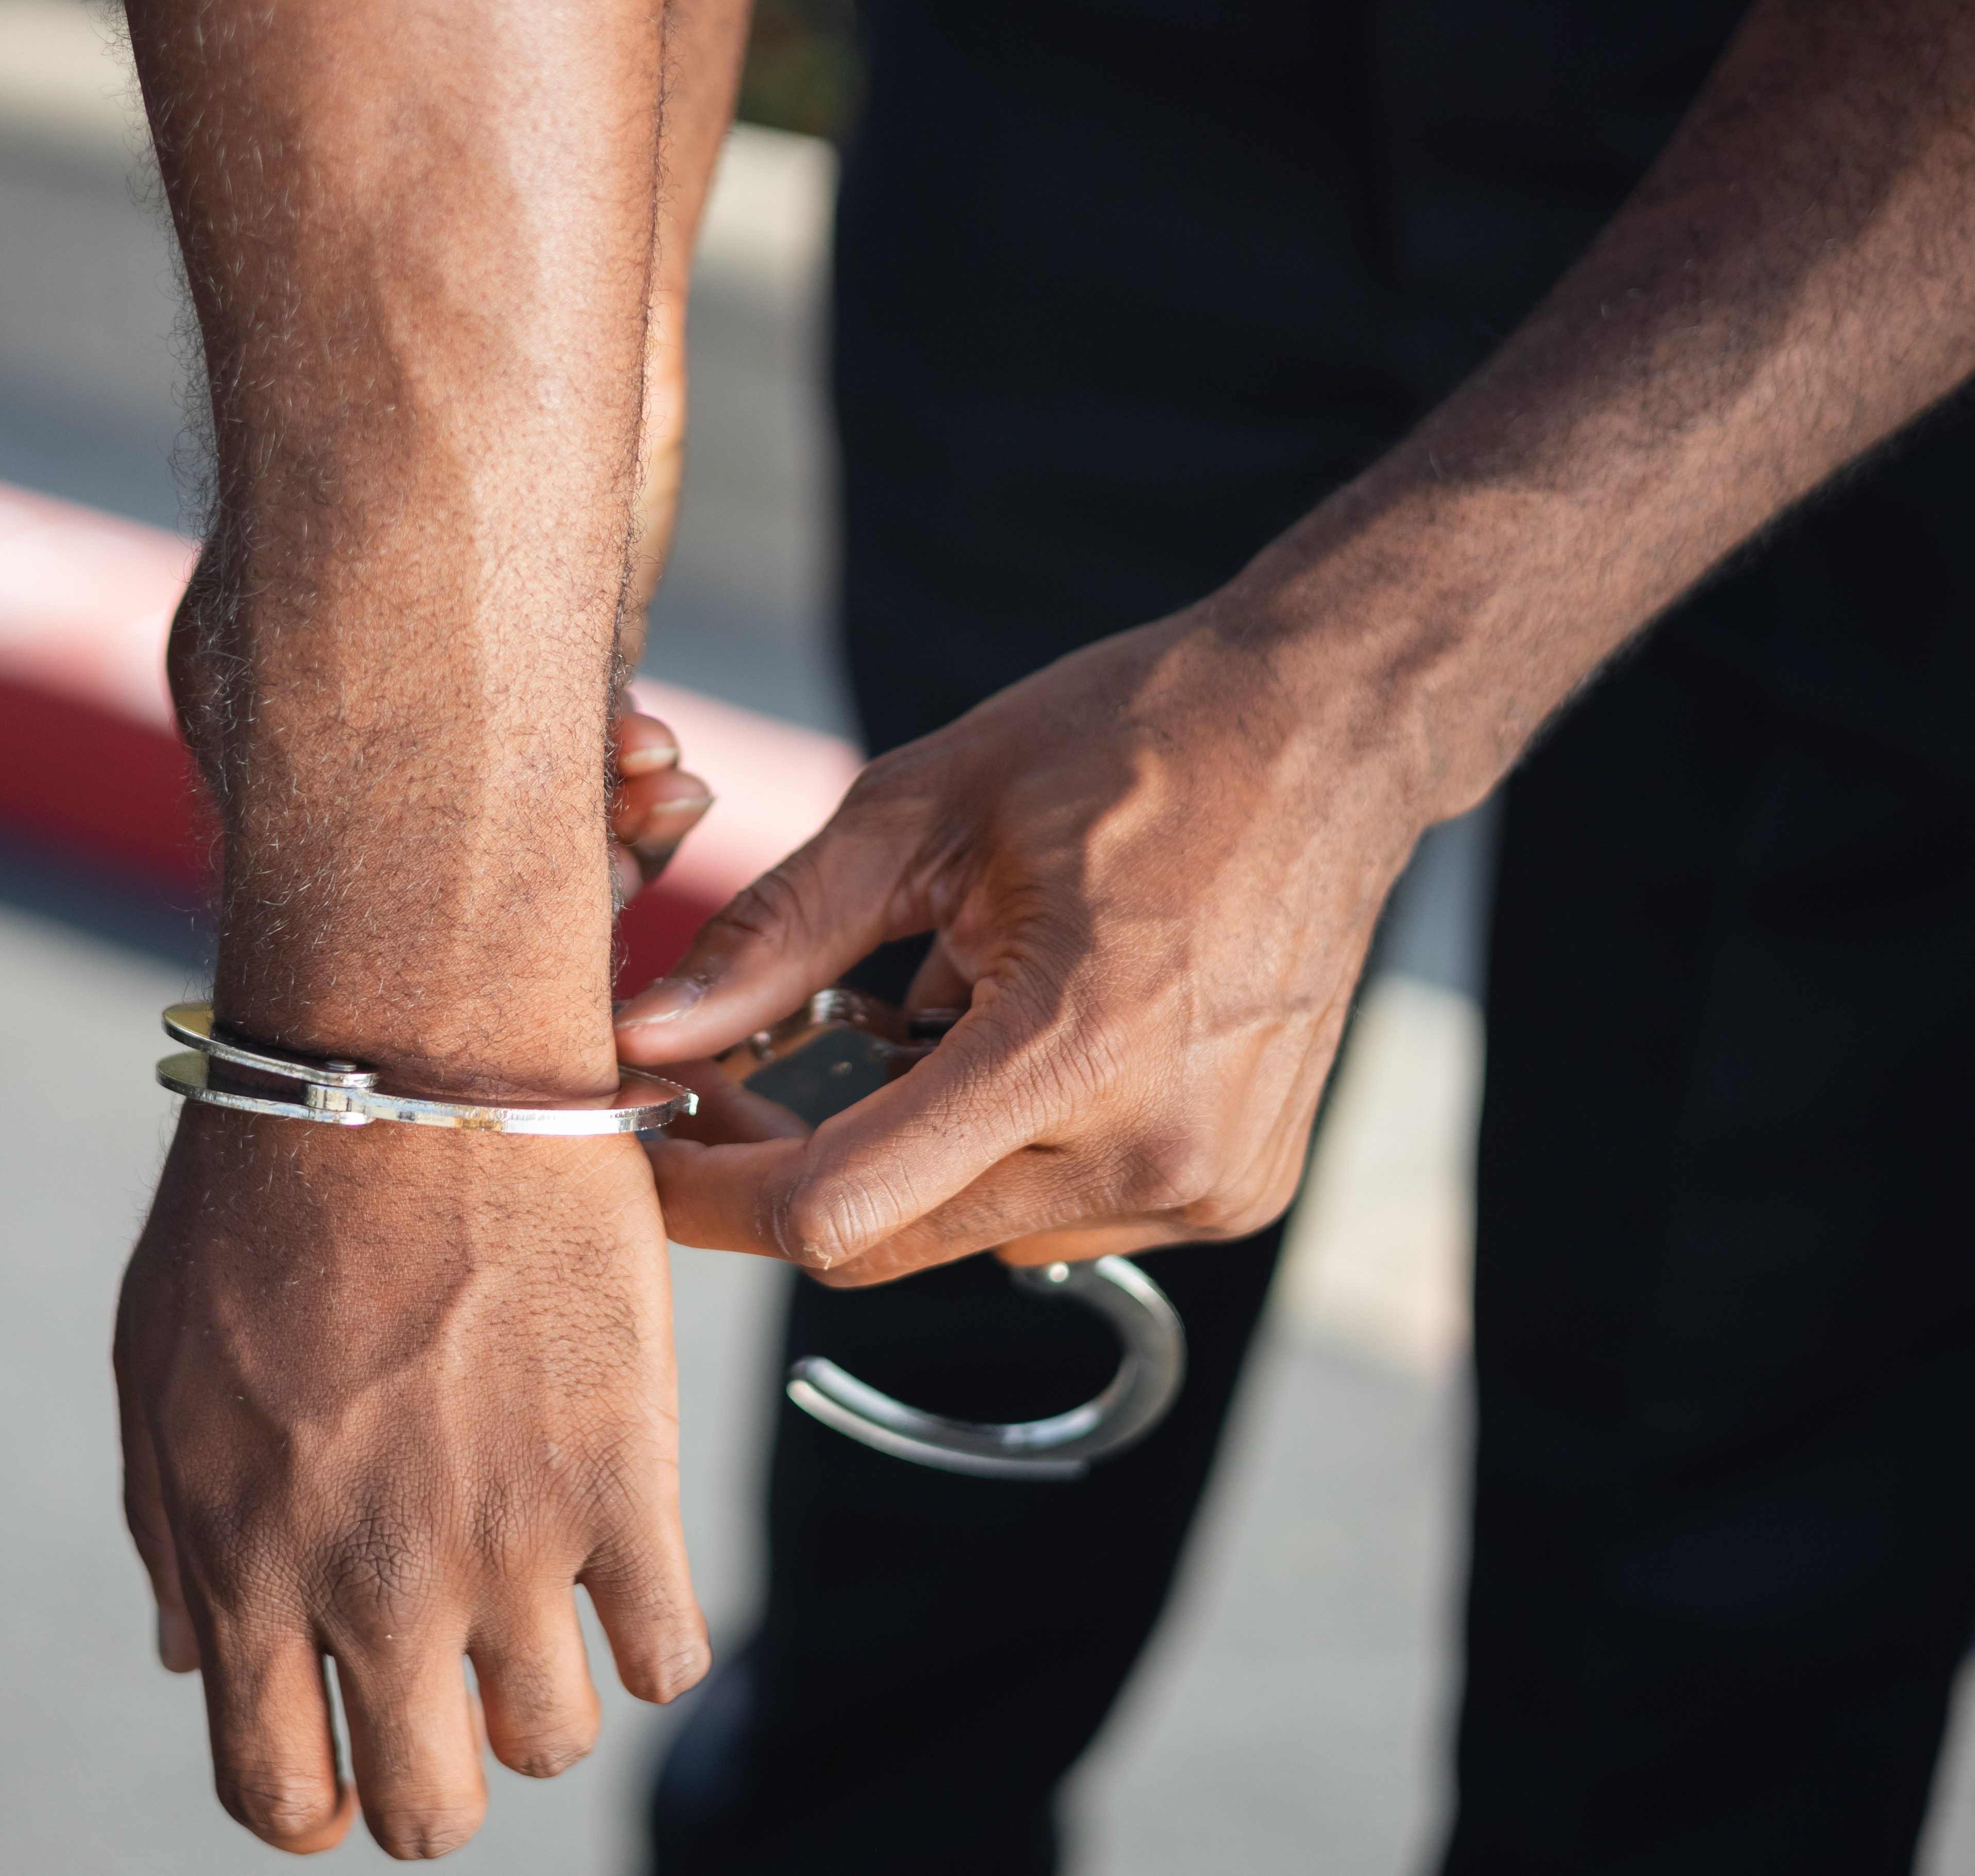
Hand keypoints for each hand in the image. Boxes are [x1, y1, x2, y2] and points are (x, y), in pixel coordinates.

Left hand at [117, 1113, 707, 1857]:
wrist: (409, 1069)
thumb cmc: (265, 1204)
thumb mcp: (161, 1377)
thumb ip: (173, 1537)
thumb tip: (186, 1660)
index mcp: (246, 1565)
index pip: (281, 1795)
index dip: (318, 1805)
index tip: (346, 1768)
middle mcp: (376, 1582)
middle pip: (427, 1811)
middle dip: (435, 1780)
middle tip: (451, 1698)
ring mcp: (510, 1539)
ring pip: (553, 1740)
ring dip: (543, 1693)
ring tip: (538, 1596)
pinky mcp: (625, 1477)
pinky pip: (672, 1654)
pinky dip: (653, 1635)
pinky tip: (624, 1562)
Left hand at [615, 602, 1436, 1283]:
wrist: (1329, 736)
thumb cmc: (1132, 743)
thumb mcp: (926, 810)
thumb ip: (778, 936)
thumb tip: (648, 1031)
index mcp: (1074, 1049)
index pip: (836, 1207)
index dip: (712, 1198)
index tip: (645, 1145)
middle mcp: (1152, 1149)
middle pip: (888, 1239)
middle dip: (787, 1174)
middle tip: (734, 1079)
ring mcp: (1206, 1185)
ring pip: (969, 1236)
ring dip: (910, 1156)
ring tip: (934, 1016)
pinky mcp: (1236, 1193)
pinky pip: (1059, 1217)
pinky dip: (1007, 1151)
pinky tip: (1036, 1041)